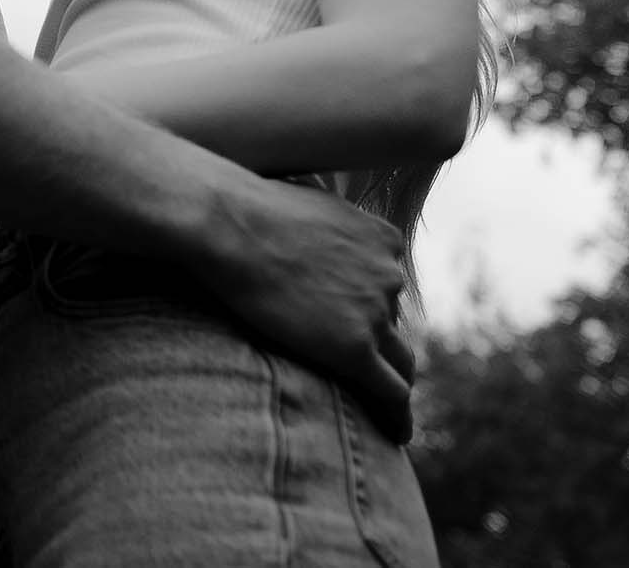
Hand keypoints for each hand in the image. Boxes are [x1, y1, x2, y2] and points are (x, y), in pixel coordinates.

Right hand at [194, 179, 416, 441]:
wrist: (228, 224)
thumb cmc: (245, 204)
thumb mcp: (301, 193)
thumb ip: (319, 211)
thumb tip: (301, 201)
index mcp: (382, 237)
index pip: (387, 281)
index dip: (371, 306)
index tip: (360, 325)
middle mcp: (389, 274)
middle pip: (391, 320)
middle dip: (379, 343)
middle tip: (367, 369)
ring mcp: (374, 313)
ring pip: (400, 361)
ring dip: (396, 383)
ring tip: (389, 411)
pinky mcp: (353, 349)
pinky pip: (391, 392)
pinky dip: (397, 416)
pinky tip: (396, 434)